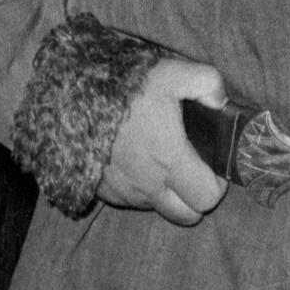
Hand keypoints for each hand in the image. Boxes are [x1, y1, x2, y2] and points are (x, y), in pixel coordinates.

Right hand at [97, 57, 228, 225]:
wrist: (67, 99)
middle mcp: (148, 185)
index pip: (208, 197)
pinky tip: (138, 160)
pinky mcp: (102, 191)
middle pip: (187, 216)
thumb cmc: (124, 88)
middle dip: (197, 197)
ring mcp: (123, 192)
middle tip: (194, 168)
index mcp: (170, 161)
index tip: (213, 163)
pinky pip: (131, 201)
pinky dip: (141, 189)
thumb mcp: (171, 73)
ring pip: (158, 209)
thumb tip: (222, 101)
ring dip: (169, 194)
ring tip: (164, 160)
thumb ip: (208, 83)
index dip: (218, 183)